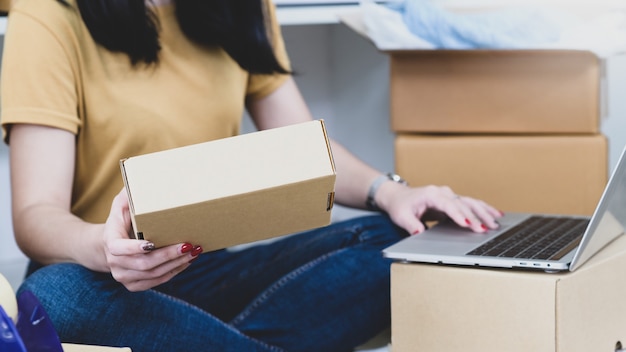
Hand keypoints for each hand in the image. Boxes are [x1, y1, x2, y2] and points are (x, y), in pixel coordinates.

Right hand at [102, 189, 202, 290]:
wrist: (108, 245)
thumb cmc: (121, 220)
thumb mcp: (121, 204)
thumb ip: (129, 194)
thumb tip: (144, 178)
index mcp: (110, 241)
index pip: (119, 249)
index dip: (135, 248)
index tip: (153, 243)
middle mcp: (114, 262)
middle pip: (144, 264)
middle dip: (169, 255)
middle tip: (189, 244)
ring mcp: (123, 276)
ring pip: (153, 275)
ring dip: (176, 264)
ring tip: (194, 251)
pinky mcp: (134, 284)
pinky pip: (157, 281)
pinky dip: (174, 271)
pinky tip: (187, 261)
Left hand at [378, 183, 502, 234]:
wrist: (398, 197)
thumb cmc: (400, 206)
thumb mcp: (401, 216)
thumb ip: (410, 224)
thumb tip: (419, 232)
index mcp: (431, 194)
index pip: (448, 204)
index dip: (459, 215)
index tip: (468, 224)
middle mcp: (443, 193)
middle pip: (463, 204)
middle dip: (476, 216)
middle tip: (486, 229)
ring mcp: (449, 196)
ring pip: (470, 202)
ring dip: (484, 212)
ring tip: (496, 222)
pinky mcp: (453, 201)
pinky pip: (471, 204)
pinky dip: (484, 209)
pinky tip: (496, 214)